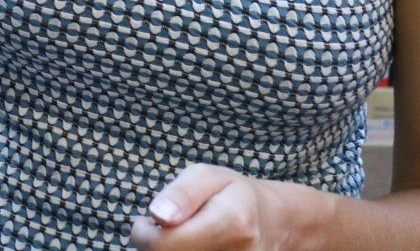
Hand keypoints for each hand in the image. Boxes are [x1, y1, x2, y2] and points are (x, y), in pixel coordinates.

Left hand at [129, 165, 315, 249]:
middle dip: (154, 246)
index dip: (144, 235)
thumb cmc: (233, 193)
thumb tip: (157, 215)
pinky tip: (190, 247)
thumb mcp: (206, 176)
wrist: (275, 223)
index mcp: (231, 222)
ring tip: (180, 236)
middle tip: (162, 229)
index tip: (146, 222)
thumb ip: (180, 194)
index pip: (164, 246)